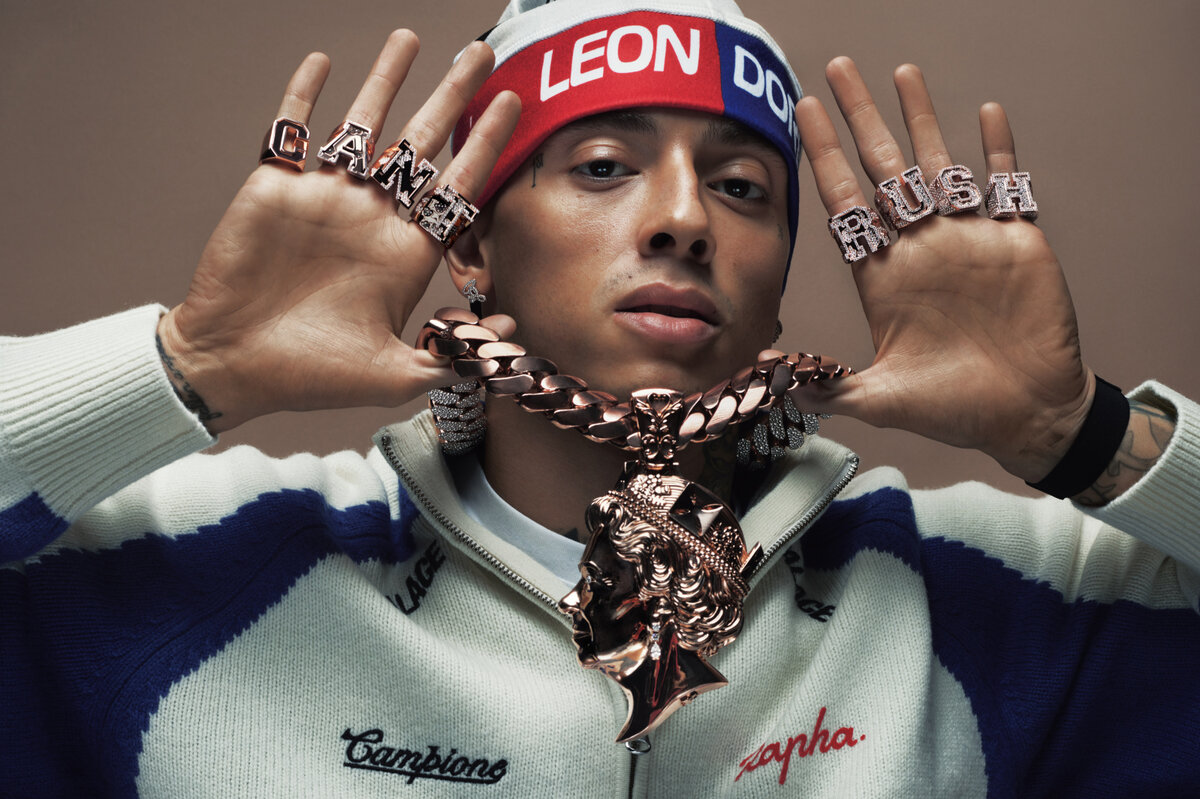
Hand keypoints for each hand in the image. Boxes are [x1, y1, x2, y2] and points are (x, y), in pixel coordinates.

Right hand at [157, 31, 519, 432]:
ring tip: (411, 38)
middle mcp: (372, 217)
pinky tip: (322, 62)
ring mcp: (325, 198)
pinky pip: (291, 129)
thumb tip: (507, 330)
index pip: (457, 185)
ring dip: (386, 80)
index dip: (485, 143)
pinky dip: (304, 93)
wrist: (232, 366)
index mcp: (405, 253)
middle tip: (480, 54)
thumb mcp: (395, 376)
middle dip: (452, 96)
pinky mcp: (275, 187)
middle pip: (422, 142)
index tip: (512, 104)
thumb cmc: (311, 377)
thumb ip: (452, 357)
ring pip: (363, 125)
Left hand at [788, 58, 1090, 482]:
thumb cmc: (955, 409)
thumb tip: (774, 383)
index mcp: (882, 276)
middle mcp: (918, 248)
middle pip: (882, 169)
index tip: (801, 116)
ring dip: (920, 119)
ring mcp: (966, 239)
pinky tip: (986, 112)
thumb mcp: (884, 399)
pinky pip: (1006, 183)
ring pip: (938, 164)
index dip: (824, 158)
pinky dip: (998, 149)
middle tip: (837, 69)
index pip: (845, 203)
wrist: (1026, 414)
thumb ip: (831, 388)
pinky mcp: (1016, 241)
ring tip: (901, 72)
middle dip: (859, 119)